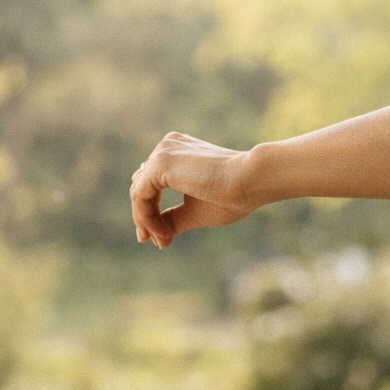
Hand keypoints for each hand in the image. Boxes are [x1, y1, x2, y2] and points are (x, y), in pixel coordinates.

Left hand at [130, 132, 256, 248]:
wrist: (250, 180)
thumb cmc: (232, 195)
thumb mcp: (195, 211)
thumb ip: (174, 217)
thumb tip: (156, 233)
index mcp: (178, 153)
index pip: (152, 183)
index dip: (152, 212)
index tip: (163, 238)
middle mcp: (167, 147)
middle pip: (142, 187)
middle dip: (146, 218)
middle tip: (158, 242)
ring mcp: (162, 152)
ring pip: (139, 193)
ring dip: (147, 221)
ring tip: (163, 241)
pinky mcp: (160, 163)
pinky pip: (141, 196)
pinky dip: (147, 218)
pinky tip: (162, 234)